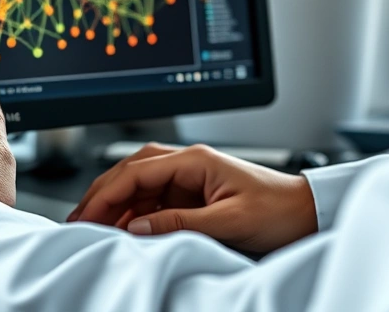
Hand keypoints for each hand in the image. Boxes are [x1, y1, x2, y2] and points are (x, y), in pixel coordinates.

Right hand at [69, 143, 316, 252]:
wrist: (308, 213)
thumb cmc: (279, 210)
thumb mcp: (229, 220)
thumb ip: (179, 223)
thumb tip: (135, 226)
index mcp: (195, 160)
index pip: (136, 171)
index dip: (106, 193)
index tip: (87, 214)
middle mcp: (189, 164)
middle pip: (131, 172)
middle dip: (102, 194)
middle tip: (80, 219)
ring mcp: (190, 179)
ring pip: (139, 186)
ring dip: (116, 205)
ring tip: (94, 225)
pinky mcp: (194, 195)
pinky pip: (154, 201)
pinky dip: (134, 214)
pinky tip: (123, 228)